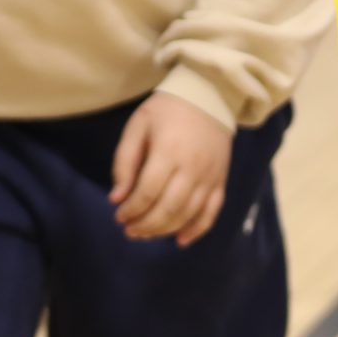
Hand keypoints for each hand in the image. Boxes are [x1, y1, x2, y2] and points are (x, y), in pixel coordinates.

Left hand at [111, 93, 232, 245]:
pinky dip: (197, 230)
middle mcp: (192, 168)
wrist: (209, 95)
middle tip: (129, 230)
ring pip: (188, 214)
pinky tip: (180, 241)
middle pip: (168, 208)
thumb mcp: (137, 126)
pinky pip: (211, 212)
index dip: (131, 210)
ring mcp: (210, 177)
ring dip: (164, 230)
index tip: (119, 216)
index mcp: (168, 152)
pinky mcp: (221, 181)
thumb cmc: (166, 110)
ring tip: (146, 234)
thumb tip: (116, 199)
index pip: (147, 192)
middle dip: (145, 225)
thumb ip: (124, 162)